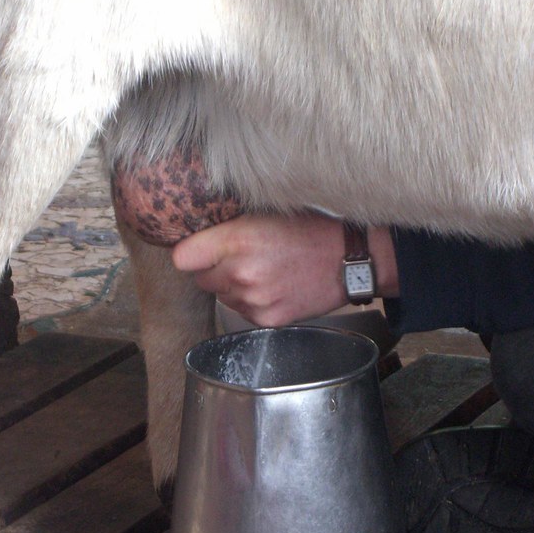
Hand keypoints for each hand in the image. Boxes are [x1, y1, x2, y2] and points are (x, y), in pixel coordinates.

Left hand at [172, 213, 397, 326]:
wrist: (351, 258)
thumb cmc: (310, 228)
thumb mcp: (266, 213)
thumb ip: (230, 227)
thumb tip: (198, 236)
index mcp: (238, 240)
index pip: (183, 258)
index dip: (191, 252)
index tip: (200, 249)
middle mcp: (241, 273)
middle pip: (201, 279)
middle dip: (215, 269)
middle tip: (242, 257)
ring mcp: (255, 300)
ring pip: (222, 296)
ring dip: (234, 286)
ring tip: (265, 270)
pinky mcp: (268, 319)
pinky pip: (243, 311)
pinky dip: (252, 302)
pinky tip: (275, 286)